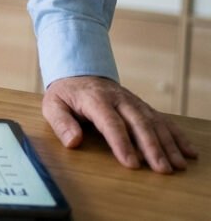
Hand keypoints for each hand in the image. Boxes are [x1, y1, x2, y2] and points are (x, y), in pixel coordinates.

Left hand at [43, 75, 197, 172]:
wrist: (79, 71)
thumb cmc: (66, 94)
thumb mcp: (53, 105)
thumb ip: (61, 123)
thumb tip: (73, 141)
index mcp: (95, 99)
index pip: (110, 122)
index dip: (121, 143)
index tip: (131, 163)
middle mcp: (119, 99)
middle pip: (138, 123)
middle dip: (152, 147)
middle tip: (162, 169)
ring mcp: (134, 102)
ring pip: (154, 122)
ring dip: (168, 144)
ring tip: (178, 165)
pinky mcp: (143, 107)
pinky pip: (163, 120)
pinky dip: (177, 135)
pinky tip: (188, 152)